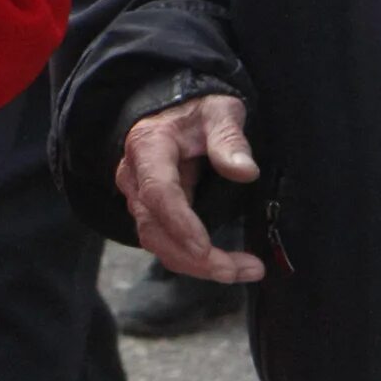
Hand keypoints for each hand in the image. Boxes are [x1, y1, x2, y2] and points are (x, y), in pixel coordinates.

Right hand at [114, 94, 265, 284]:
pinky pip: (166, 244)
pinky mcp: (151, 213)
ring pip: (158, 243)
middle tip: (239, 270)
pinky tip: (228, 266)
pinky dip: (194, 261)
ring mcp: (138, 198)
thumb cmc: (199, 110)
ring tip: (244, 271)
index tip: (206, 248)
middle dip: (194, 258)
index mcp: (148, 147)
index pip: (158, 192)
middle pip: (154, 228)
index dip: (180, 223)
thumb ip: (229, 138)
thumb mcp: (219, 112)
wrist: (177, 110)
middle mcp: (134, 176)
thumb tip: (246, 172)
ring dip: (197, 265)